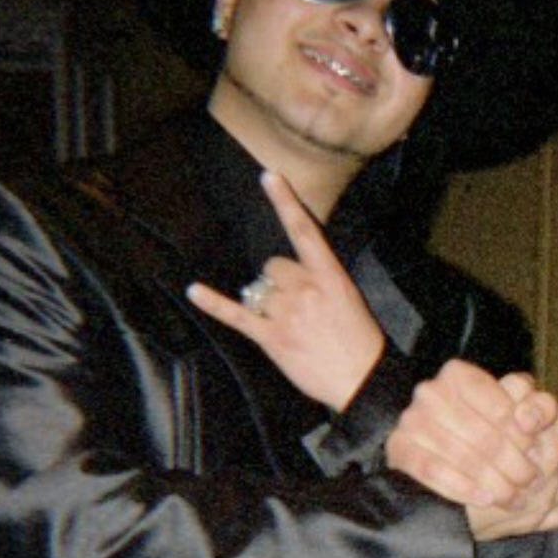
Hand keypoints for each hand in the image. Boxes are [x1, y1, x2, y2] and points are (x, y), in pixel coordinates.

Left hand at [185, 170, 386, 410]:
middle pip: (273, 266)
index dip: (285, 202)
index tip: (268, 176)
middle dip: (279, 281)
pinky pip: (236, 315)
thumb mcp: (350, 301)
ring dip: (267, 302)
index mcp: (331, 278)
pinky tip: (195, 291)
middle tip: (298, 307)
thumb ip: (322, 281)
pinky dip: (213, 303)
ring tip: (288, 325)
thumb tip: (292, 275)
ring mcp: (287, 314)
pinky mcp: (271, 337)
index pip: (305, 231)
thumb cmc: (360, 342)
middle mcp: (306, 290)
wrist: (362, 381)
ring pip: (259, 290)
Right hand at [386, 359, 557, 540]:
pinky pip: (433, 468)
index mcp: (461, 376)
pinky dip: (462, 486)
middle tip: (531, 483)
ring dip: (495, 480)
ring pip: (463, 452)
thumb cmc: (486, 442)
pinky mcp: (398, 447)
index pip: (504, 400)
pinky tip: (484, 498)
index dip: (528, 428)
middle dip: (515, 463)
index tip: (539, 449)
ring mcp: (412, 419)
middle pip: (487, 432)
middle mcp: (433, 391)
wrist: (432, 483)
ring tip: (512, 498)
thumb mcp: (517, 422)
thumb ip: (540, 411)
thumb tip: (541, 418)